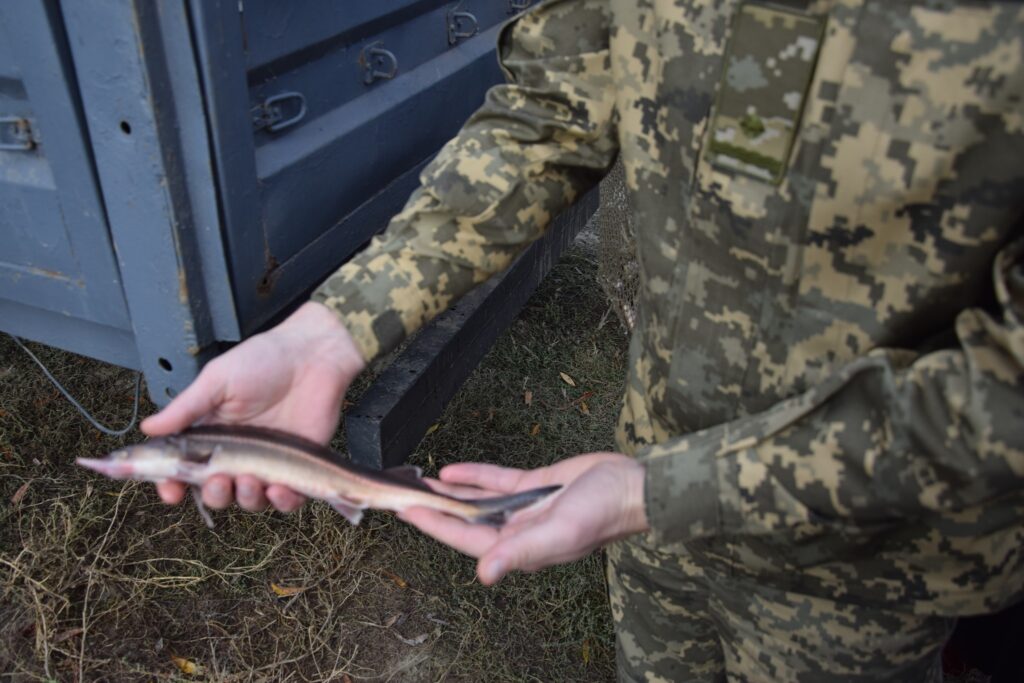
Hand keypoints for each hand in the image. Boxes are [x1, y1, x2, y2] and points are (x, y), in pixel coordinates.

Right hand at [141, 302, 364, 512]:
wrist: (313, 355)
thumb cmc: (264, 361)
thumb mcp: (217, 380)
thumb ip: (186, 408)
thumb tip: (147, 429)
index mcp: (211, 434)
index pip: (185, 470)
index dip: (173, 485)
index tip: (170, 492)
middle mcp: (236, 454)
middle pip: (215, 491)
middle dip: (212, 494)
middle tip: (218, 480)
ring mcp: (267, 463)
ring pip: (249, 500)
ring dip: (244, 498)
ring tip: (249, 481)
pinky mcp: (298, 468)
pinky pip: (287, 499)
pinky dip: (282, 502)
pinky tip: (279, 489)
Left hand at [399, 452, 648, 584]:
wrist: (634, 486)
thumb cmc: (603, 513)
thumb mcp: (561, 532)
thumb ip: (522, 551)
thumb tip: (484, 573)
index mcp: (520, 547)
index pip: (465, 537)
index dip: (435, 525)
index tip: (406, 511)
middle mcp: (518, 530)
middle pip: (465, 520)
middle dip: (435, 509)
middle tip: (403, 494)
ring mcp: (526, 508)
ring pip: (478, 500)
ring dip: (450, 493)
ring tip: (420, 481)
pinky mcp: (537, 486)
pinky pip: (498, 482)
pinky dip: (475, 475)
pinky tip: (452, 469)